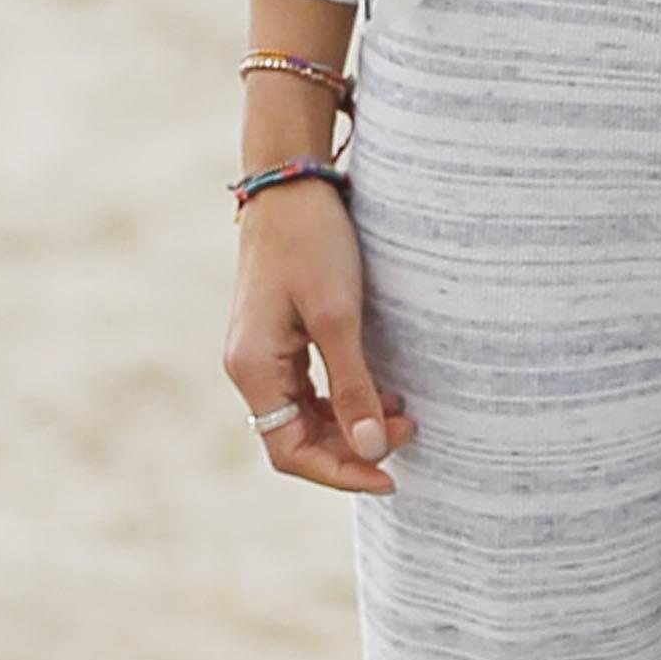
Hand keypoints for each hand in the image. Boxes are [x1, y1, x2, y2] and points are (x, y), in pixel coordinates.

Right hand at [224, 183, 413, 494]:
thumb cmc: (312, 242)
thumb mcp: (338, 316)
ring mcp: (263, 355)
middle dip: (354, 446)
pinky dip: (345, 400)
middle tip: (409, 428)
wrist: (291, 183)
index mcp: (254, 369)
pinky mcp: (280, 339)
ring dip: (352, 424)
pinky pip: (310, 390)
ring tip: (402, 412)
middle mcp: (250, 369)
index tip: (390, 476)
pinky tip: (381, 391)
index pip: (289, 452)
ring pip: (306, 418)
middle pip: (298, 440)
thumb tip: (370, 450)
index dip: (340, 473)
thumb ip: (352, 387)